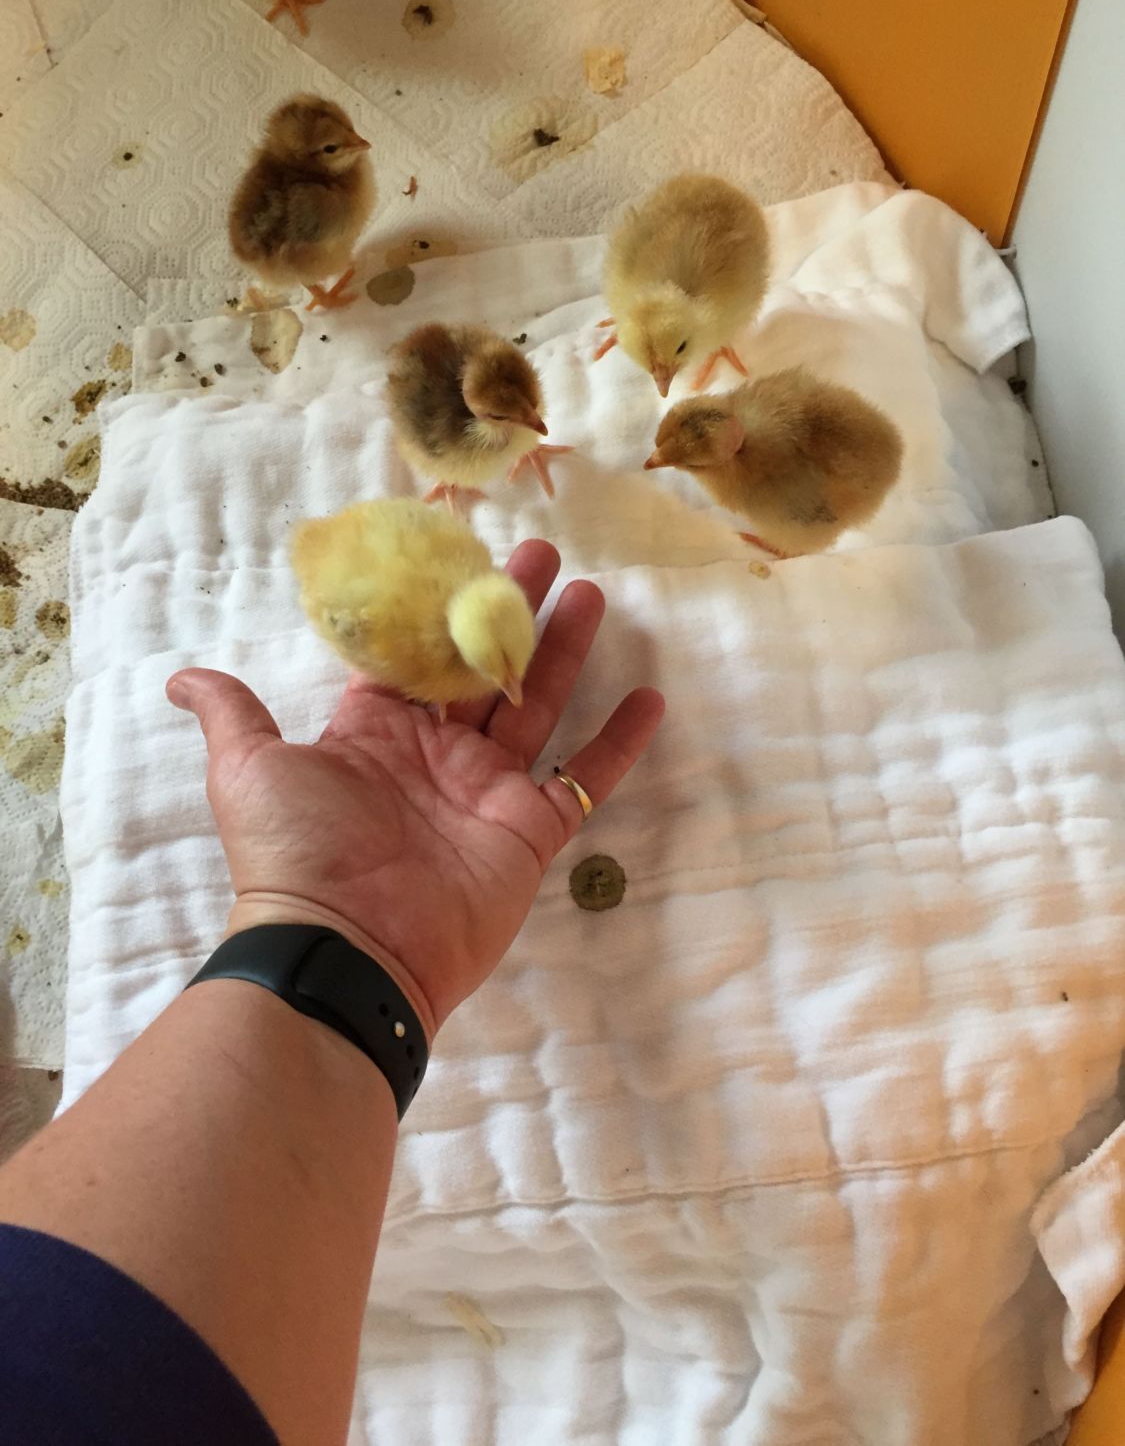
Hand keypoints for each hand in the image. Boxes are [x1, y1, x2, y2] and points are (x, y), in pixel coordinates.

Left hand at [166, 541, 663, 1037]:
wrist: (346, 946)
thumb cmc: (296, 852)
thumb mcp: (249, 768)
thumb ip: (231, 712)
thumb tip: (178, 679)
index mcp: (376, 733)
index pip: (418, 657)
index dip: (440, 608)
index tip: (469, 554)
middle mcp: (436, 755)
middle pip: (483, 669)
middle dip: (511, 611)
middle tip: (544, 554)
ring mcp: (488, 792)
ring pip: (538, 706)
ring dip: (565, 652)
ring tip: (594, 595)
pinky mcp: (530, 832)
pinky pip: (583, 780)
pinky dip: (617, 743)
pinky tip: (650, 698)